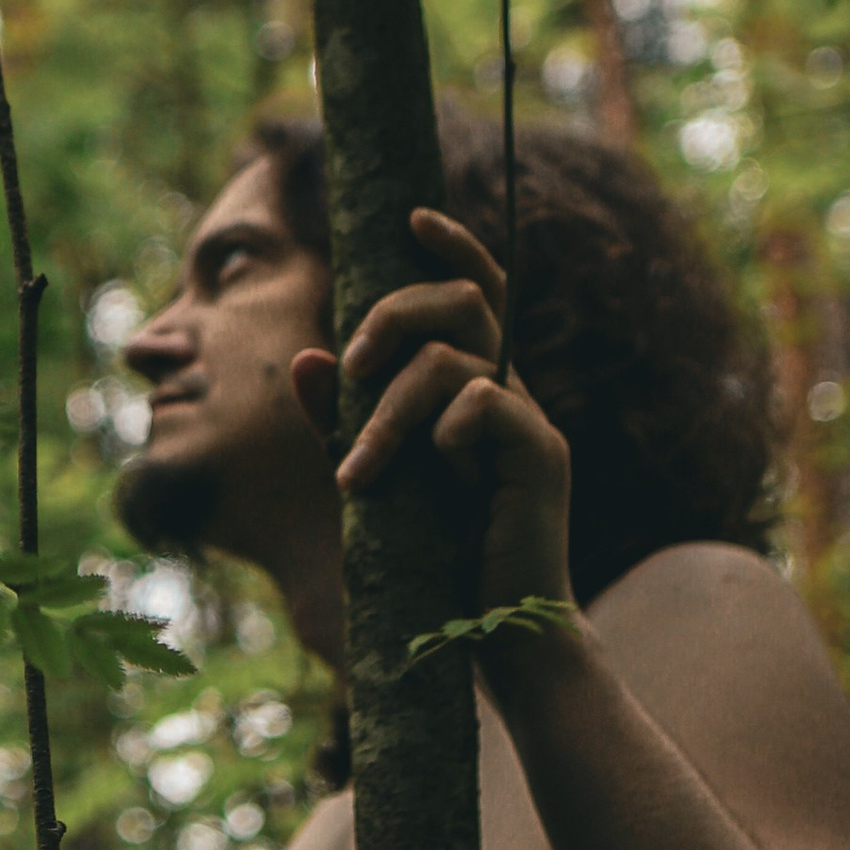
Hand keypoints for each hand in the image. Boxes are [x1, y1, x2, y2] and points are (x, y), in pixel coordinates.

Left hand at [291, 207, 573, 635]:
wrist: (489, 631)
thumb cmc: (434, 555)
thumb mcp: (376, 475)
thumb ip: (343, 418)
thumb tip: (307, 358)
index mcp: (476, 384)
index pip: (477, 290)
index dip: (452, 246)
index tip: (410, 218)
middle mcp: (508, 390)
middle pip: (462, 299)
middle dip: (392, 314)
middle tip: (351, 367)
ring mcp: (529, 419)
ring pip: (454, 357)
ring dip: (387, 410)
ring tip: (359, 474)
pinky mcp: (542, 456)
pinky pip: (486, 402)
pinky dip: (445, 430)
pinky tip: (438, 473)